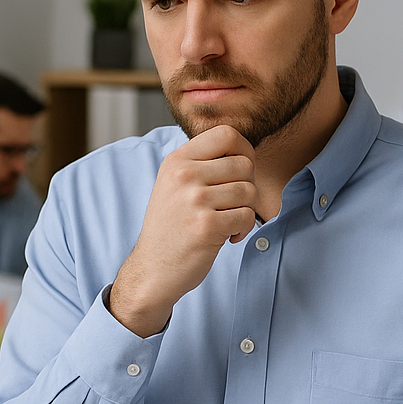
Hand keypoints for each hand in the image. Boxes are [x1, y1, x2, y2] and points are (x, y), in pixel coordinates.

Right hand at [109, 126, 257, 336]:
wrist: (153, 269)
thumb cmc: (172, 227)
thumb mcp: (175, 184)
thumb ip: (203, 163)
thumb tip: (244, 149)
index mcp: (177, 160)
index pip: (227, 134)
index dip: (245, 150)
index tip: (241, 172)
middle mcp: (184, 175)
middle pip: (244, 164)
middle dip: (248, 186)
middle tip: (233, 205)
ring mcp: (195, 200)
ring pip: (249, 191)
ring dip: (246, 210)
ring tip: (227, 222)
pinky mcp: (207, 226)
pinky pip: (247, 216)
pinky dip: (243, 229)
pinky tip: (227, 237)